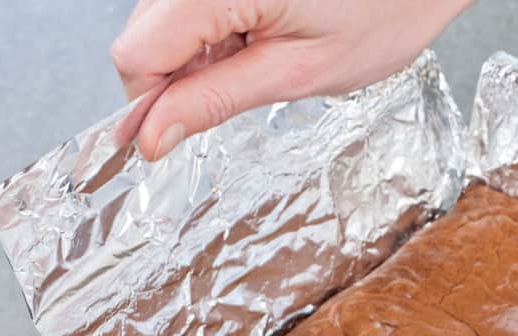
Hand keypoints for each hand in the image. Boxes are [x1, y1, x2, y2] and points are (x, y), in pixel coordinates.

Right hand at [112, 0, 470, 159]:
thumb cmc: (380, 13)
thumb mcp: (295, 73)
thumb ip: (215, 100)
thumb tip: (154, 136)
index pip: (137, 54)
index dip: (147, 105)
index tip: (164, 140)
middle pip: (142, 35)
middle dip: (171, 82)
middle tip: (228, 96)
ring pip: (162, 22)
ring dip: (193, 59)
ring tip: (253, 62)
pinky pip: (190, 7)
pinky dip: (211, 36)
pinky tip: (250, 42)